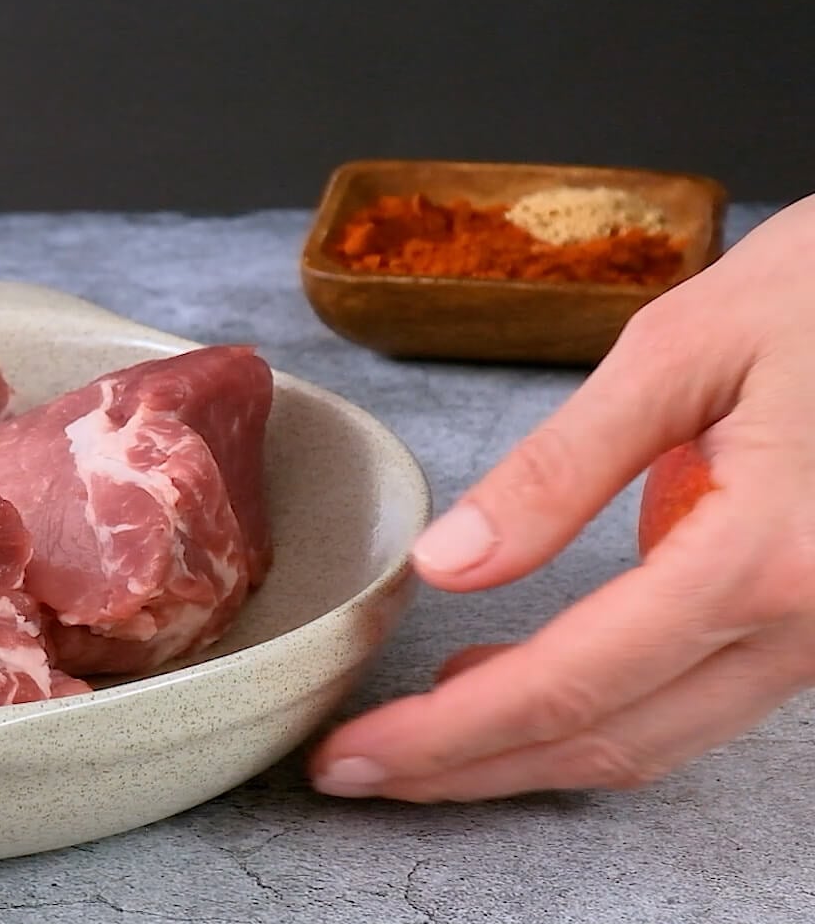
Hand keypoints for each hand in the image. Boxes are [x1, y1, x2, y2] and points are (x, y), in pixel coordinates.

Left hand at [311, 194, 814, 801]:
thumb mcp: (683, 346)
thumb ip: (564, 466)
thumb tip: (450, 562)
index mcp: (766, 555)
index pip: (567, 683)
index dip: (445, 737)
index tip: (349, 754)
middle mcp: (812, 622)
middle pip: (610, 740)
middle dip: (468, 769)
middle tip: (354, 771)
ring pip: (661, 736)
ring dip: (531, 750)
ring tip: (417, 733)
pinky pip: (704, 696)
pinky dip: (603, 706)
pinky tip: (520, 679)